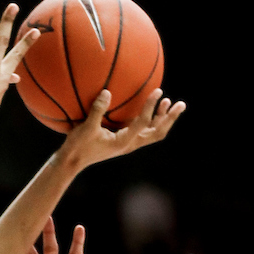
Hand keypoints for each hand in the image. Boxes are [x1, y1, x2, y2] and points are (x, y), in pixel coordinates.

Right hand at [60, 87, 184, 171]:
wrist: (72, 162)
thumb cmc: (78, 146)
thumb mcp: (86, 128)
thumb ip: (97, 110)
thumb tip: (107, 92)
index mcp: (124, 142)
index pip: (143, 123)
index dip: (152, 106)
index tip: (158, 91)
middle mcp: (130, 144)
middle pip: (158, 132)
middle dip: (170, 118)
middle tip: (181, 104)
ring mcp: (129, 143)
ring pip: (153, 132)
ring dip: (164, 119)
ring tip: (171, 103)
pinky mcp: (124, 140)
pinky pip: (144, 130)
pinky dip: (151, 119)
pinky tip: (151, 107)